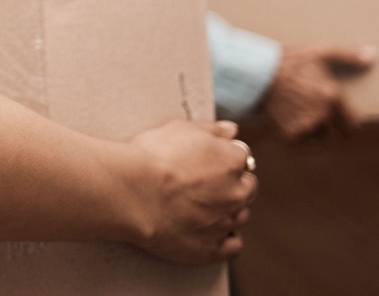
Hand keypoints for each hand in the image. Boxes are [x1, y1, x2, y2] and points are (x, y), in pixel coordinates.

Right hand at [128, 119, 255, 265]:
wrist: (132, 192)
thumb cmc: (151, 157)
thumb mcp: (179, 128)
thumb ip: (211, 129)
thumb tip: (231, 130)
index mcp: (232, 161)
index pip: (242, 157)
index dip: (224, 157)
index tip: (208, 160)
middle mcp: (236, 193)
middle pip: (247, 188)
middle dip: (232, 184)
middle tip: (205, 183)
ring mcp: (226, 223)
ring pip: (240, 217)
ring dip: (228, 211)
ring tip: (201, 207)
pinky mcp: (212, 249)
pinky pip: (232, 246)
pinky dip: (225, 239)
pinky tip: (211, 231)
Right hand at [261, 44, 375, 139]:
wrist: (255, 73)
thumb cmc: (290, 60)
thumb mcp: (319, 52)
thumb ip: (349, 56)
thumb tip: (374, 55)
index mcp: (333, 97)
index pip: (353, 124)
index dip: (347, 121)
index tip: (340, 117)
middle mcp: (322, 115)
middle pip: (337, 134)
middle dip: (331, 127)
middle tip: (319, 115)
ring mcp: (305, 126)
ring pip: (319, 139)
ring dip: (316, 132)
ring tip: (304, 117)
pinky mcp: (290, 134)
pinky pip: (302, 142)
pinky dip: (299, 136)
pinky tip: (292, 120)